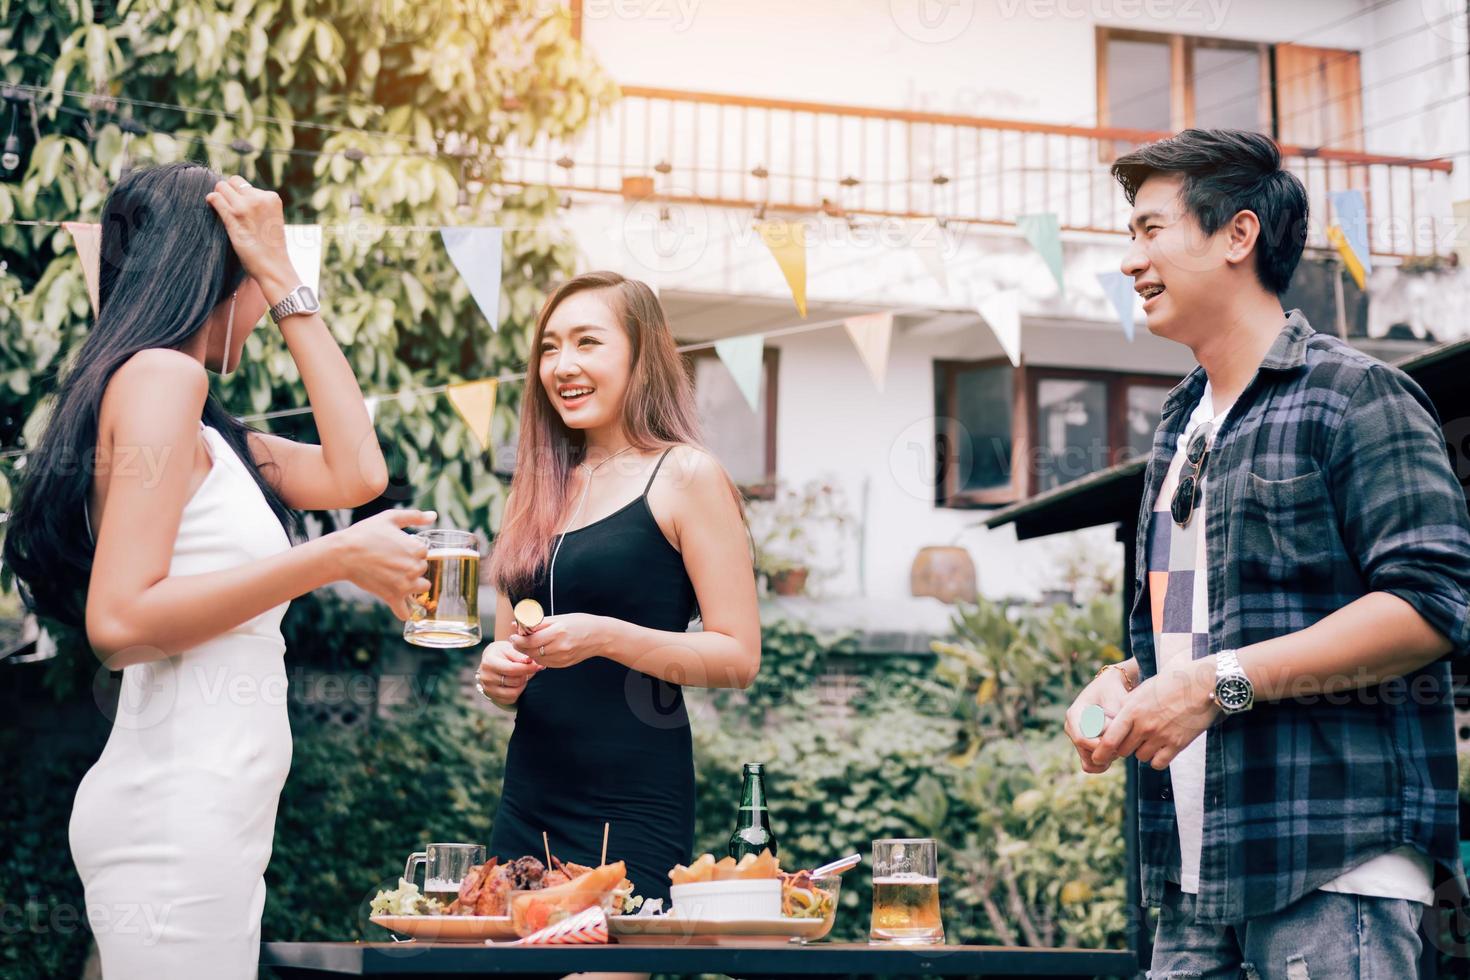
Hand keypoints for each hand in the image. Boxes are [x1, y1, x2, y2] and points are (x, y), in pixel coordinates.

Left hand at [204, 175, 295, 297]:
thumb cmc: (271, 248)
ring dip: (219, 196)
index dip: (239, 194)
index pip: (246, 184)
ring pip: (221, 187)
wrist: (273, 266)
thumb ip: (259, 205)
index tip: (237, 206)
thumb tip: (236, 195)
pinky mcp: (233, 216)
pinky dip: (211, 201)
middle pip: (233, 181)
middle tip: (227, 207)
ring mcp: (246, 206)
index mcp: (272, 197)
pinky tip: (211, 207)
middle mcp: (259, 198)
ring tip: (220, 210)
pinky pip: (215, 198)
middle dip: (228, 192)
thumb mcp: (271, 219)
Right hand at [328, 509, 435, 619]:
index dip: (412, 551)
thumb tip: (434, 515)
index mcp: (417, 549)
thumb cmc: (365, 533)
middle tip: (392, 562)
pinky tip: (401, 605)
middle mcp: (414, 568)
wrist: (343, 553)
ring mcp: (404, 584)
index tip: (397, 549)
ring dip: (412, 586)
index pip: (424, 553)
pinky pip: (405, 611)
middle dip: (411, 567)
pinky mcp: (392, 597)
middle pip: (422, 570)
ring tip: (395, 578)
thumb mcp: (390, 518)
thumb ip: (415, 516)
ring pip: (421, 589)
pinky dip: (404, 610)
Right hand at [477, 640, 541, 704]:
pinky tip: (518, 683)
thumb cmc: (502, 653)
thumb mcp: (509, 649)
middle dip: (526, 675)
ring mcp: (488, 689)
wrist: (491, 661)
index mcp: (489, 662)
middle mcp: (486, 677)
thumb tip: (530, 661)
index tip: (538, 665)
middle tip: (530, 669)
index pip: (512, 669)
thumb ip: (519, 655)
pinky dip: (518, 691)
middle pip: (515, 681)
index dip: (527, 668)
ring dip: (523, 684)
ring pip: (514, 692)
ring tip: (524, 675)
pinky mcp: (493, 697)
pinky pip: (511, 699)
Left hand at [507, 613, 612, 668]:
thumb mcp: (560, 618)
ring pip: (537, 659)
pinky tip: (539, 650)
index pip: (531, 640)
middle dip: (520, 646)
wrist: (600, 636)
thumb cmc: (580, 623)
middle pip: (532, 650)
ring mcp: (562, 657)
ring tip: (527, 644)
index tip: (513, 635)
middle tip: (516, 640)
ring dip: (528, 652)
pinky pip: (545, 663)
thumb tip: (518, 623)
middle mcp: (560, 646)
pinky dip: (539, 657)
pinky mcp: (564, 664)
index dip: (519, 639)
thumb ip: (538, 623)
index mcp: (558, 631)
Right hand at [1064, 665, 1133, 773]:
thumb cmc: (1115, 693)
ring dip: (1107, 757)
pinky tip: (1116, 751)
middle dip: (1106, 753)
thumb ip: (1113, 723)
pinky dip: (1105, 762)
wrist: (1111, 689)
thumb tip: (1110, 744)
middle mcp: (1071, 728)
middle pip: (1085, 753)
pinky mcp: (1084, 746)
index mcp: (1074, 714)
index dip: (1100, 746)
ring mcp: (1077, 738)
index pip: (1081, 739)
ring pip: (1089, 762)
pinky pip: (1090, 765)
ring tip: (1120, 743)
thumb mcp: (1116, 703)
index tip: (1118, 742)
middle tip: (1123, 743)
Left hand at [1091, 656, 1219, 770]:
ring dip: (1141, 752)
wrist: (1204, 684)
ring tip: (1149, 740)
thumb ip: (1128, 706)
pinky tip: (1161, 750)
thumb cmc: (1172, 682)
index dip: (1101, 752)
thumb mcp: (1144, 689)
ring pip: (1141, 757)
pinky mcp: (1178, 744)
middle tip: (1129, 742)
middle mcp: (1145, 725)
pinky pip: (1159, 763)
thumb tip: (1113, 719)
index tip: (1097, 757)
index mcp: (1132, 709)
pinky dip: (1157, 759)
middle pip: (1123, 750)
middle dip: (1123, 748)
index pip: (1109, 739)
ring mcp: (1162, 736)